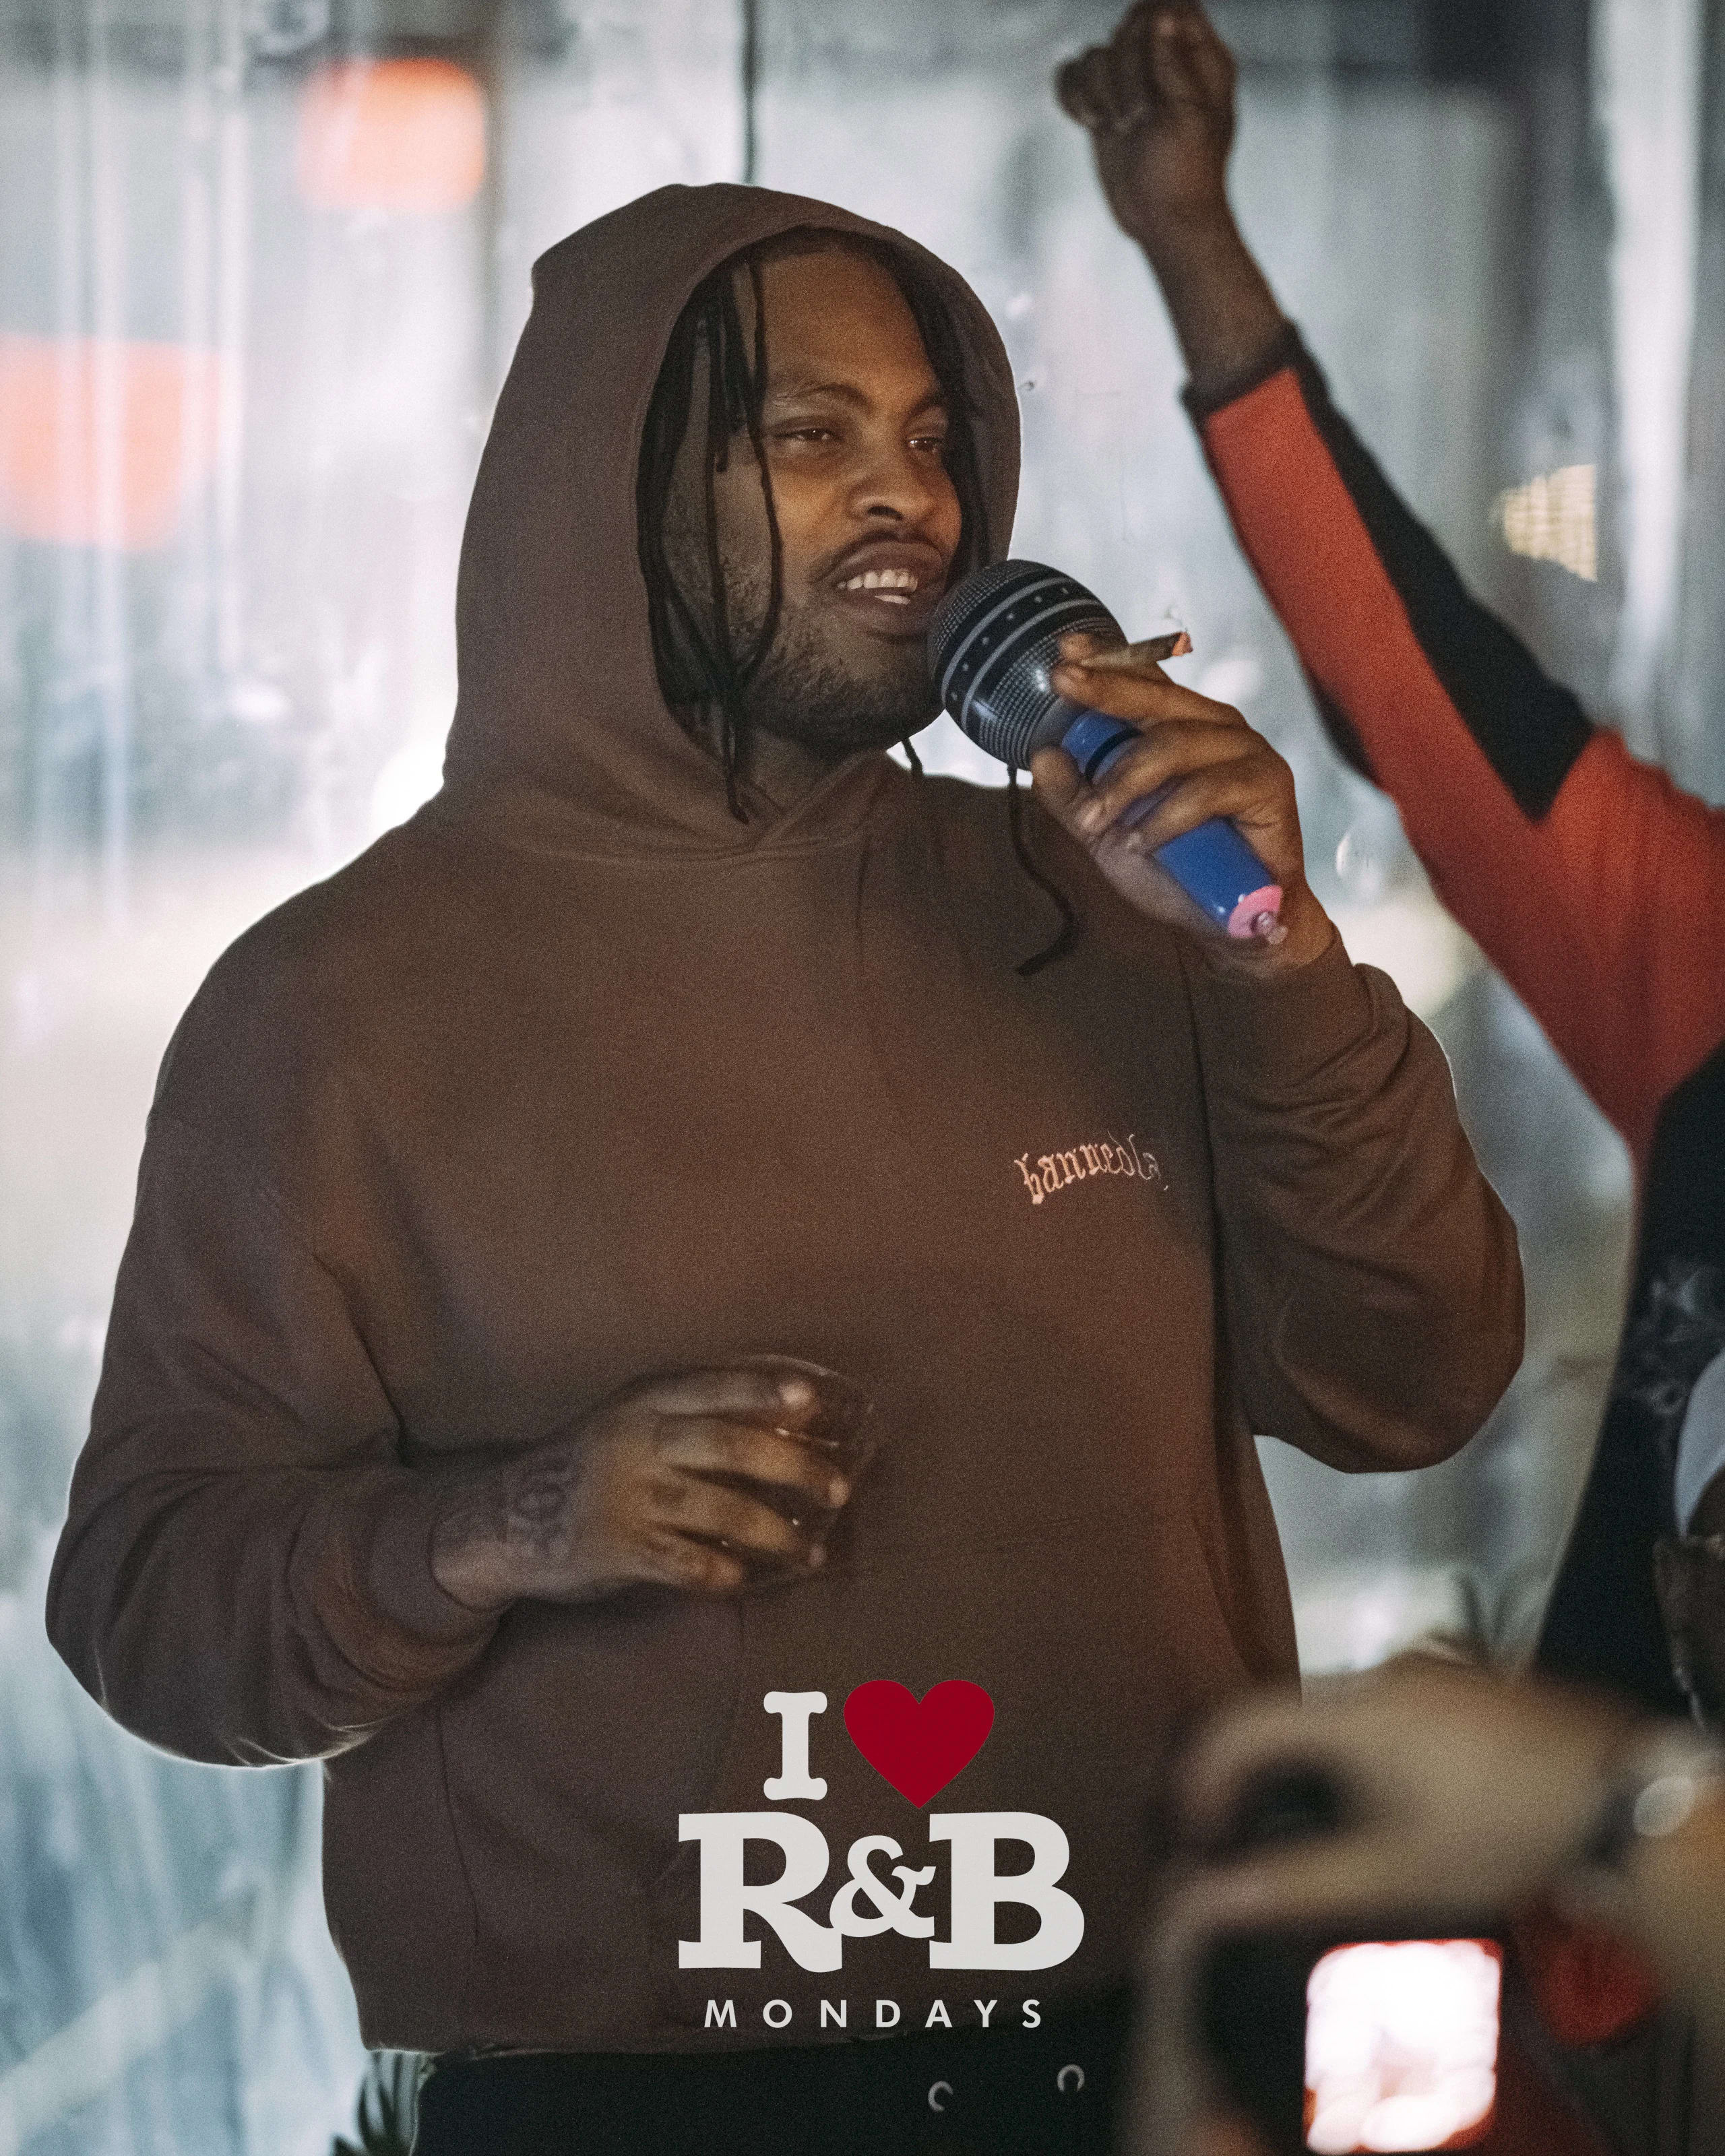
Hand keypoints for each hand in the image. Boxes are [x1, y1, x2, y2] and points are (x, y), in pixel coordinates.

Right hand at [428, 1365, 854, 1610]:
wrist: (506, 1516)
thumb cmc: (589, 1464)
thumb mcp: (627, 1421)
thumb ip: (688, 1418)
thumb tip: (784, 1426)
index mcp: (643, 1401)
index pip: (712, 1387)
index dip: (761, 1389)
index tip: (809, 1400)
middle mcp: (635, 1440)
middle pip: (728, 1445)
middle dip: (791, 1467)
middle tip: (838, 1489)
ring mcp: (624, 1495)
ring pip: (717, 1508)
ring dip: (772, 1531)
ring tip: (808, 1551)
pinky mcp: (614, 1547)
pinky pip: (682, 1562)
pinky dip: (717, 1571)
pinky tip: (740, 1578)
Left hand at [1029, 632, 1332, 975]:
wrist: (1230, 924)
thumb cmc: (1177, 872)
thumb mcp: (1109, 836)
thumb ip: (1076, 798)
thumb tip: (1042, 755)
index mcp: (1181, 726)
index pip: (1143, 680)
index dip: (1107, 659)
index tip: (1065, 648)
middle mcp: (1215, 728)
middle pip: (1156, 696)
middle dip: (1105, 689)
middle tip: (1064, 684)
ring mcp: (1246, 751)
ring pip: (1173, 744)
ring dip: (1124, 784)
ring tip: (1098, 823)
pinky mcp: (1269, 784)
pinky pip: (1206, 790)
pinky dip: (1166, 818)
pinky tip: (1142, 843)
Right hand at [1054, 2, 1236, 258]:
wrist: (1164, 221)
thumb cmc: (1187, 177)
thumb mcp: (1190, 117)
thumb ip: (1175, 63)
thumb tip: (1161, 18)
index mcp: (1200, 62)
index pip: (1173, 9)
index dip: (1152, 26)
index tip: (1149, 64)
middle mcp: (1165, 67)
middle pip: (1129, 27)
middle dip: (1125, 67)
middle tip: (1138, 112)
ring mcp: (1132, 87)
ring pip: (1099, 55)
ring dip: (1102, 92)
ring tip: (1122, 127)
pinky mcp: (1105, 108)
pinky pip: (1075, 79)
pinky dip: (1076, 98)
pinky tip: (1094, 123)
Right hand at [1169, 1661, 1636, 1924]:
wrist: (1618, 1796)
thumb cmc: (1499, 1834)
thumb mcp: (1393, 1873)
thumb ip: (1293, 1883)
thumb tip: (1203, 1899)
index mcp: (1350, 1711)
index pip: (1239, 1724)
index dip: (1199, 1777)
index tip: (1190, 1834)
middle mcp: (1374, 1674)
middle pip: (1279, 1713)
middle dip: (1243, 1774)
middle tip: (1231, 1838)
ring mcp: (1418, 1671)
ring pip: (1324, 1711)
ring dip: (1295, 1764)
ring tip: (1294, 1829)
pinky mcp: (1451, 1681)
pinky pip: (1368, 1708)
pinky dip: (1341, 1750)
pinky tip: (1365, 1802)